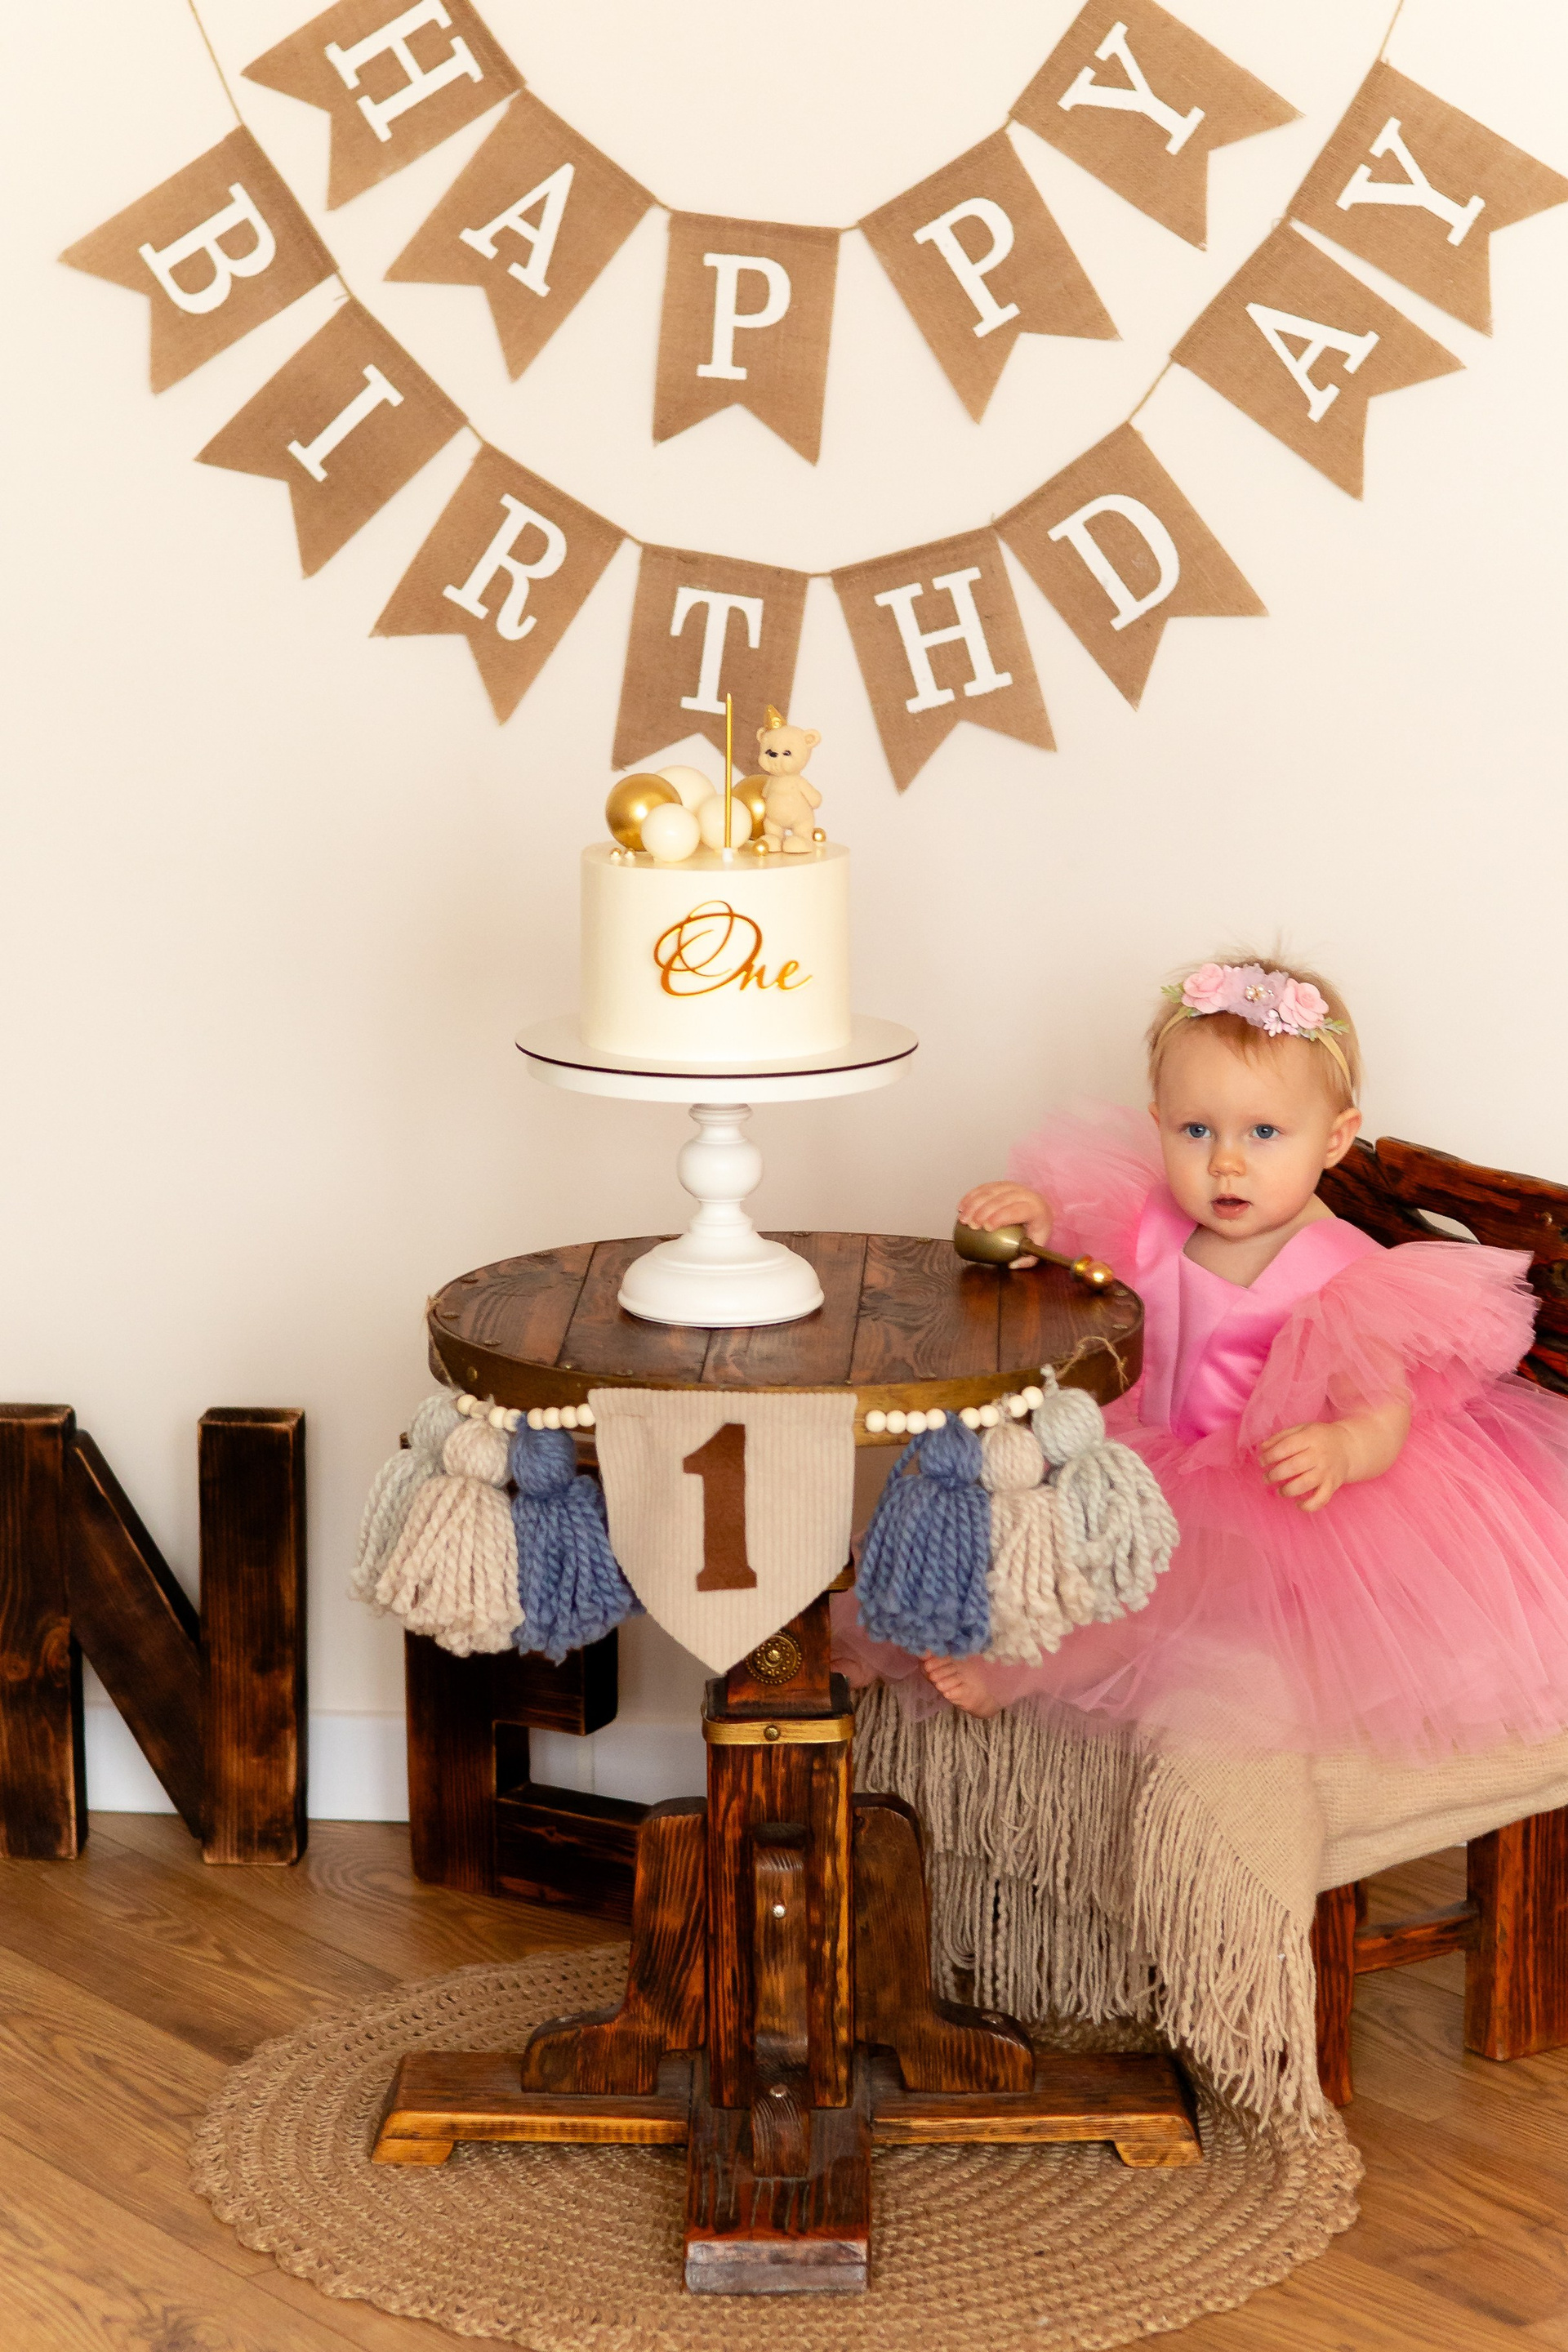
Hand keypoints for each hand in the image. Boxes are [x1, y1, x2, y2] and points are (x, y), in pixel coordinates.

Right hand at [956, 1181, 1052, 1268]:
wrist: (1041, 1207)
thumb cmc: (1037, 1226)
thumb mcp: (1038, 1244)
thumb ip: (1028, 1259)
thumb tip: (1012, 1264)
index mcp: (1035, 1209)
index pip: (1016, 1210)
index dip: (999, 1217)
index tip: (986, 1228)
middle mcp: (1024, 1194)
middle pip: (1000, 1199)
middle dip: (982, 1212)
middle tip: (971, 1226)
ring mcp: (1012, 1187)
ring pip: (990, 1191)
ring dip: (973, 1204)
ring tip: (963, 1218)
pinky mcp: (1001, 1185)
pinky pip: (984, 1188)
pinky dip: (971, 1196)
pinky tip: (962, 1207)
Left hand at [1259, 1392, 1409, 1511]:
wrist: (1349, 1447)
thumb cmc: (1320, 1438)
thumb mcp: (1302, 1429)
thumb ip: (1281, 1437)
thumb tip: (1262, 1448)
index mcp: (1311, 1437)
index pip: (1286, 1447)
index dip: (1270, 1456)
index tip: (1262, 1462)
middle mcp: (1320, 1455)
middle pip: (1293, 1466)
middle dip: (1274, 1475)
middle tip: (1266, 1478)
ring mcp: (1327, 1471)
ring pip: (1305, 1484)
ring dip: (1287, 1490)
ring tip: (1279, 1491)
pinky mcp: (1333, 1485)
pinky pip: (1320, 1500)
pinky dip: (1308, 1506)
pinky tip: (1297, 1504)